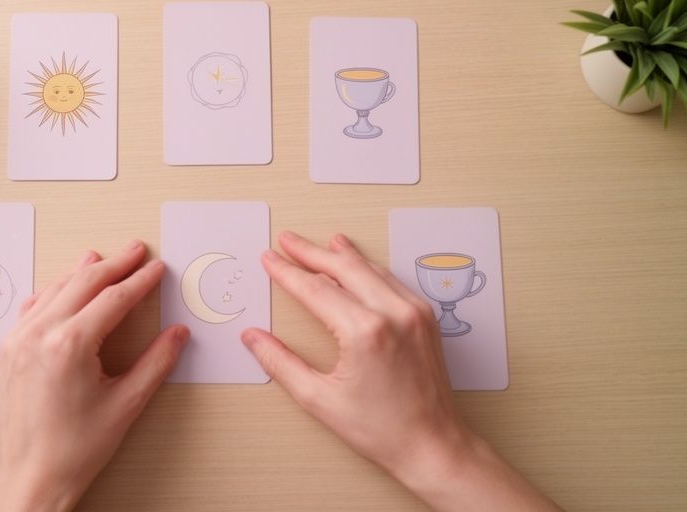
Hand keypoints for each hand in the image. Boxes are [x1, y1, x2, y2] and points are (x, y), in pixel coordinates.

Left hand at [0, 241, 189, 511]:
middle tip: (136, 251)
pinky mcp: (8, 350)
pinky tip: (62, 287)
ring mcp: (18, 340)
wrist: (31, 476)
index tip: (156, 269)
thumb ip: (156, 362)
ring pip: (55, 290)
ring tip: (101, 258)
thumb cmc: (74, 449)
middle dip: (115, 264)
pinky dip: (53, 291)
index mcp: (69, 345)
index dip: (140, 280)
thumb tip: (177, 335)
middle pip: (84, 283)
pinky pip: (32, 307)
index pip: (114, 298)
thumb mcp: (126, 403)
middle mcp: (39, 335)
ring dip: (82, 272)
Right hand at [242, 231, 560, 510]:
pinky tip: (358, 261)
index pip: (315, 289)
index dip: (287, 272)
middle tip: (287, 240)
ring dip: (341, 255)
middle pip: (343, 268)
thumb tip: (254, 338)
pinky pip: (392, 281)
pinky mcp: (425, 318)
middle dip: (310, 252)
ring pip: (371, 269)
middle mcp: (393, 314)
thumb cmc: (383, 429)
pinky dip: (369, 267)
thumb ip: (280, 363)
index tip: (269, 259)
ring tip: (319, 243)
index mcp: (366, 332)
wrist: (433, 445)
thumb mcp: (319, 400)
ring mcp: (414, 312)